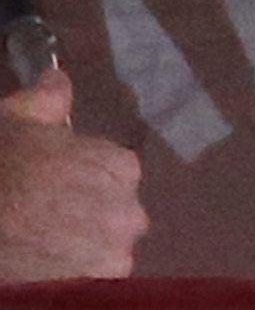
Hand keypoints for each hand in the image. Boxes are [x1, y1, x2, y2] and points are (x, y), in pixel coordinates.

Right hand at [0, 70, 144, 279]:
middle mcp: (130, 209)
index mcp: (120, 166)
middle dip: (88, 218)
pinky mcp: (96, 285)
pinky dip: (74, 276)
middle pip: (116, 216)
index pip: (117, 175)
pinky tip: (44, 269)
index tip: (53, 189)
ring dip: (81, 250)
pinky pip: (93, 280)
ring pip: (106, 251)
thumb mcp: (14, 121)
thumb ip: (46, 101)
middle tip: (44, 220)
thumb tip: (59, 79)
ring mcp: (115, 252)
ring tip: (42, 247)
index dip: (82, 182)